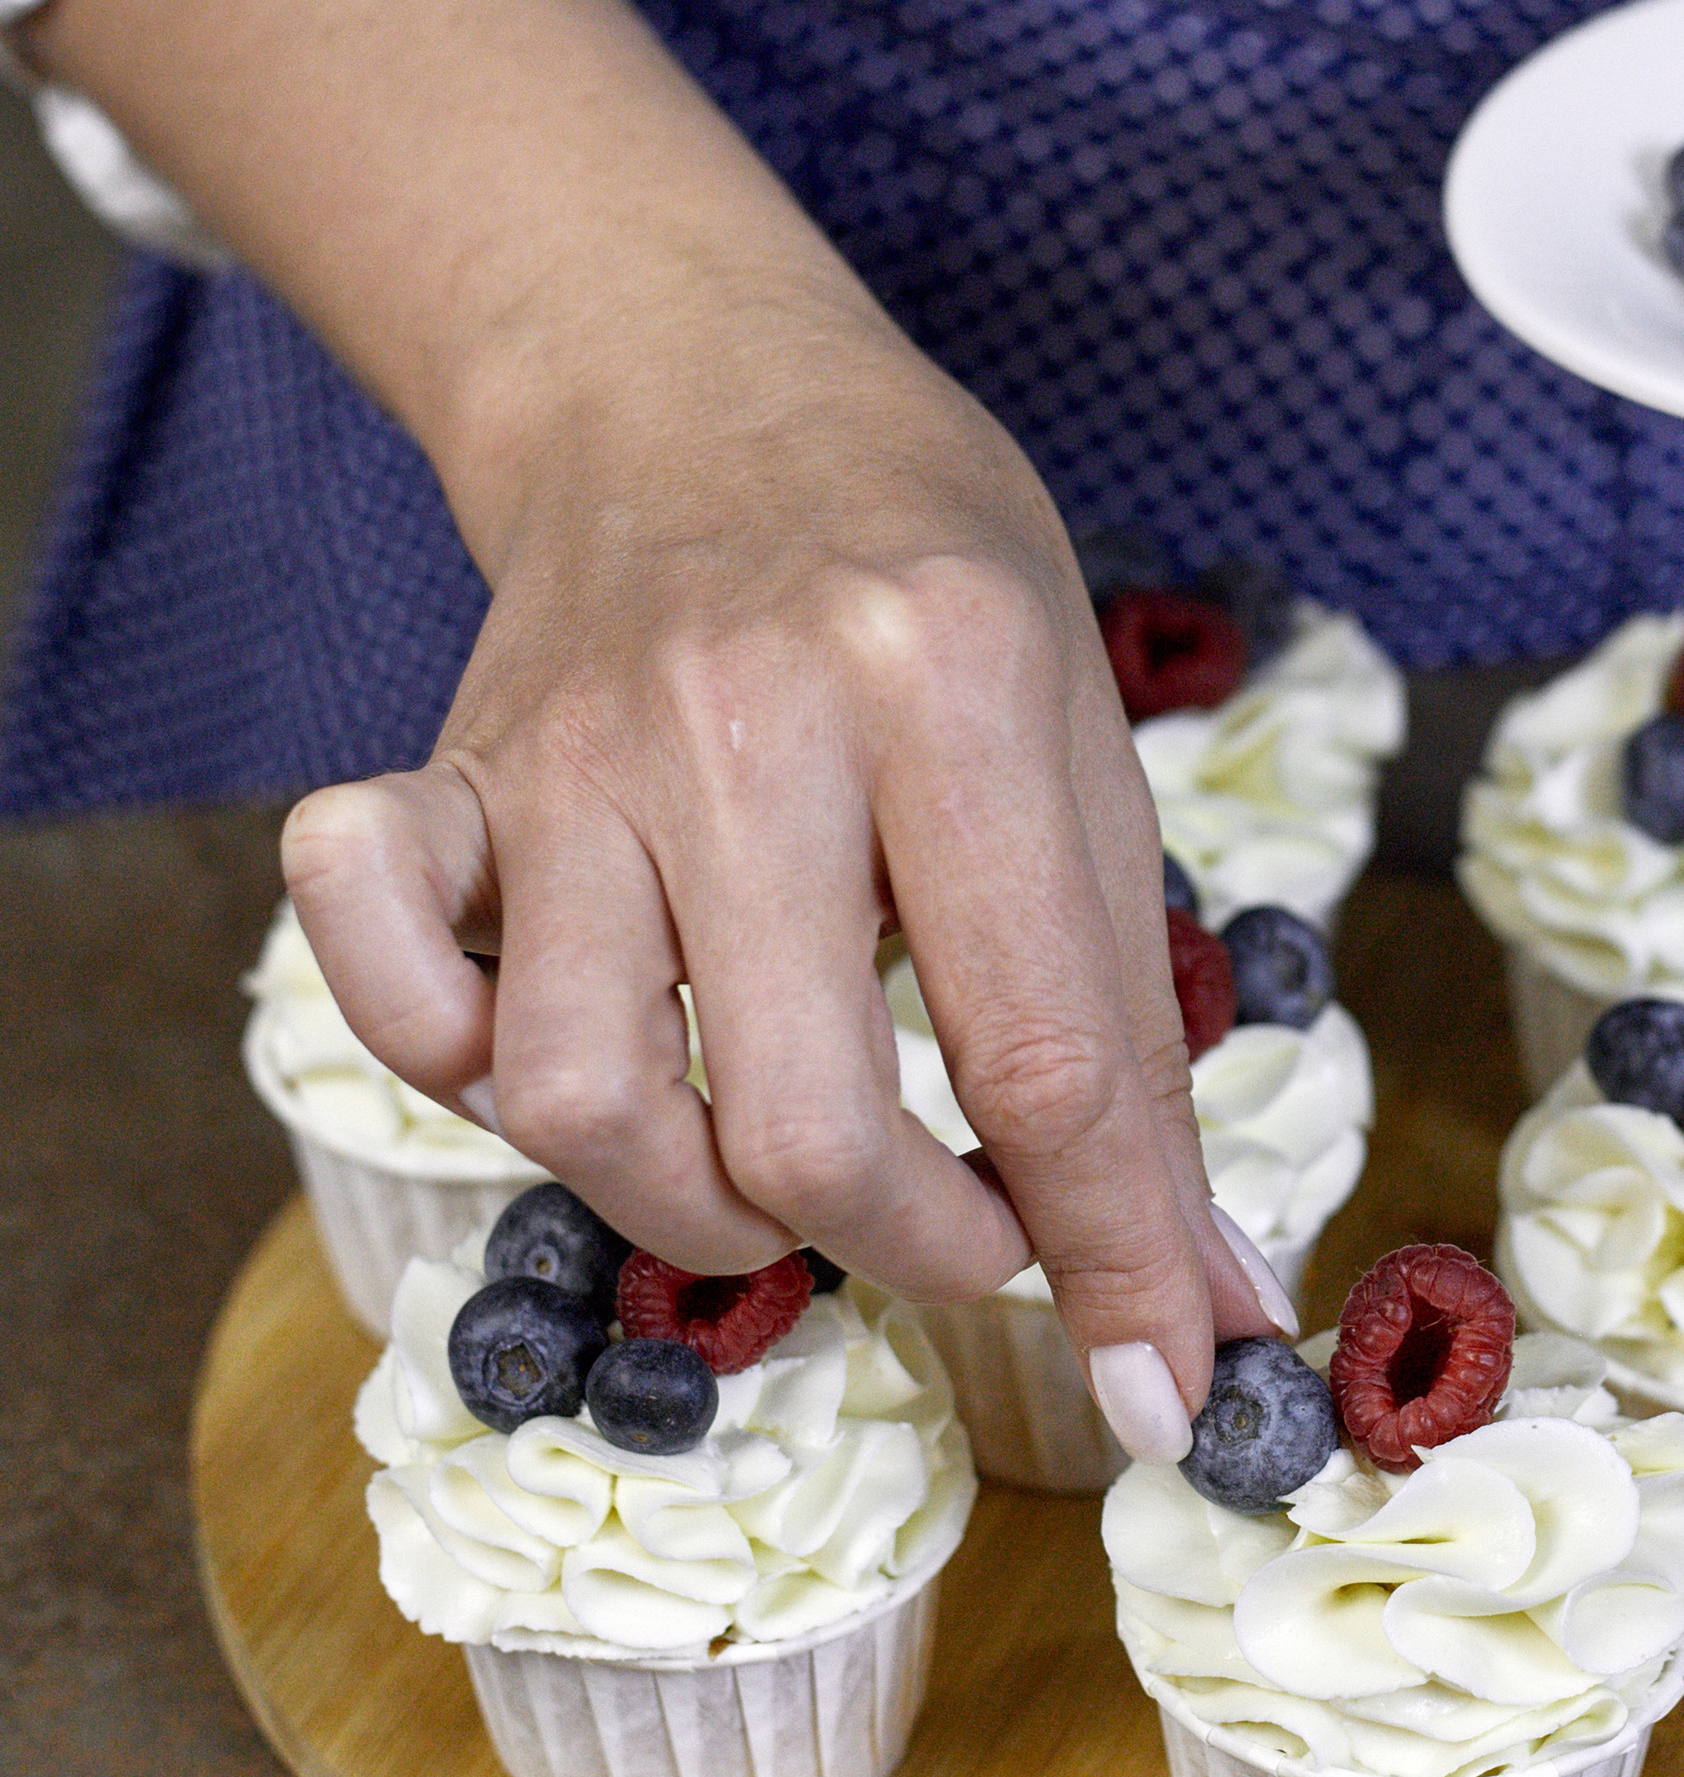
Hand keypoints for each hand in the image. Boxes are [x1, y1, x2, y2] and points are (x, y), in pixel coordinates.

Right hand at [281, 280, 1281, 1449]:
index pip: (1041, 1051)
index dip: (1118, 1255)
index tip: (1170, 1392)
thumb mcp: (1083, 740)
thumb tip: (1208, 1304)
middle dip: (917, 1249)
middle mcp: (747, 714)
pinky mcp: (443, 777)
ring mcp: (571, 751)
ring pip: (578, 1104)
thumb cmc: (925, 571)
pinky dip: (449, 1067)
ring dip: (699, 1210)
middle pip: (800, 1126)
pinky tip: (562, 1059)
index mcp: (950, 680)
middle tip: (966, 1227)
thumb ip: (1134, 1025)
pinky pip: (382, 974)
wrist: (700, 384)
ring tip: (782, 1166)